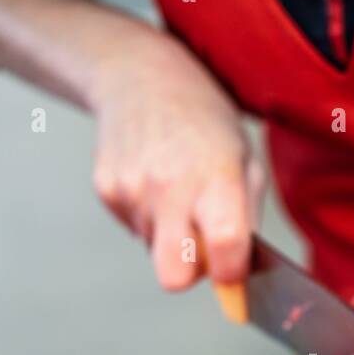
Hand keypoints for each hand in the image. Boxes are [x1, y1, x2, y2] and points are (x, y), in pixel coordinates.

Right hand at [88, 39, 264, 289]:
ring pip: (154, 250)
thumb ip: (247, 219)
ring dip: (170, 232)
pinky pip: (133, 227)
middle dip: (189, 273)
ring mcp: (133, 189)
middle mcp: (171, 186)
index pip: (225, 247)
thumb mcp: (245, 159)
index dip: (231, 273)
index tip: (233, 269)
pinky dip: (147, 214)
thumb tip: (240, 278)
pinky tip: (152, 178)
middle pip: (173, 277)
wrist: (140, 76)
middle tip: (201, 244)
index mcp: (216, 178)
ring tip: (176, 187)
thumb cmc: (205, 121)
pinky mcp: (106, 189)